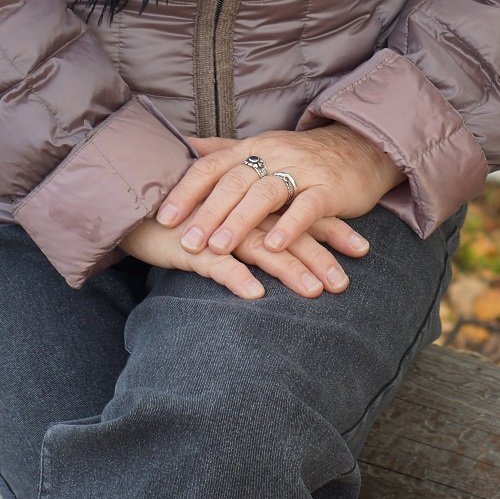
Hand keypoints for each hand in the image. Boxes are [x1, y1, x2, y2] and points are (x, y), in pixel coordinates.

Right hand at [118, 212, 356, 301]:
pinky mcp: (191, 246)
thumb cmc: (187, 212)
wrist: (136, 204)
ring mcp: (219, 230)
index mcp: (256, 206)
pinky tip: (255, 294)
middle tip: (344, 284)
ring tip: (314, 292)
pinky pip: (216, 264)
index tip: (363, 249)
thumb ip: (259, 224)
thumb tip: (288, 242)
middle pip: (289, 235)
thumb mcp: (230, 217)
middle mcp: (244, 216)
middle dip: (319, 259)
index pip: (302, 214)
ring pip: (260, 249)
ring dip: (288, 270)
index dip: (333, 230)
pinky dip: (235, 277)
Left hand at [154, 125, 402, 260]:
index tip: (163, 217)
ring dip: (239, 221)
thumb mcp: (261, 148)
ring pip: (265, 193)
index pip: (212, 165)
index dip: (186, 190)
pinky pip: (307, 207)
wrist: (361, 148)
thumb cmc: (303, 157)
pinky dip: (288, 226)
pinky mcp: (329, 189)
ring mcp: (302, 171)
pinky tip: (272, 246)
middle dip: (208, 212)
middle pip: (234, 181)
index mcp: (252, 148)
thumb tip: (183, 147)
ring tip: (219, 248)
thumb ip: (223, 150)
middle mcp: (273, 155)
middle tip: (187, 242)